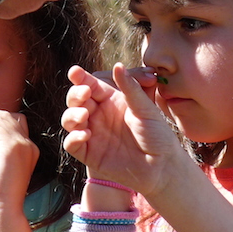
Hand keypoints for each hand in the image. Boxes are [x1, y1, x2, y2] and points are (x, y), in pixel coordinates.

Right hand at [62, 63, 187, 197]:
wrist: (162, 166)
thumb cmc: (158, 135)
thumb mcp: (146, 109)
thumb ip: (131, 89)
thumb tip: (117, 65)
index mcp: (110, 100)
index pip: (90, 84)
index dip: (81, 77)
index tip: (75, 72)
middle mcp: (98, 114)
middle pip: (75, 100)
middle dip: (75, 94)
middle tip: (85, 93)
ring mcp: (92, 133)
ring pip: (70, 120)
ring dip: (72, 115)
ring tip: (84, 115)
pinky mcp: (89, 153)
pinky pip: (72, 144)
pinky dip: (73, 137)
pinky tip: (85, 134)